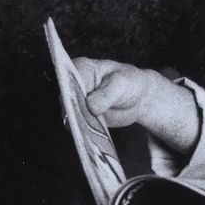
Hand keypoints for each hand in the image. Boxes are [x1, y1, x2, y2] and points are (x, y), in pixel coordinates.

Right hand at [74, 57, 201, 155]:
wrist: (138, 98)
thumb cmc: (130, 83)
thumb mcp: (122, 84)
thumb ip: (106, 94)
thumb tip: (90, 106)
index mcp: (82, 68)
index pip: (68, 80)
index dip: (70, 92)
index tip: (76, 104)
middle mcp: (75, 84)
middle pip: (66, 99)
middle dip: (73, 111)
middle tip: (84, 121)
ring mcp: (77, 102)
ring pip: (69, 115)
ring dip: (78, 124)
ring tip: (90, 129)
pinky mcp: (81, 117)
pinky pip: (77, 126)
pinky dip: (83, 132)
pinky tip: (92, 136)